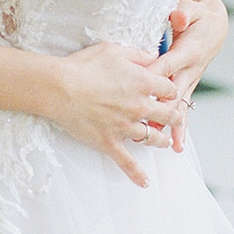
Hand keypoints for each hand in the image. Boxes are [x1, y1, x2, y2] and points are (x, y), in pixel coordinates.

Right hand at [54, 42, 181, 188]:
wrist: (60, 88)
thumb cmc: (83, 66)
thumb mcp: (113, 50)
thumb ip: (138, 54)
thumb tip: (154, 57)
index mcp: (143, 83)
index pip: (170, 90)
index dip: (171, 91)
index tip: (168, 94)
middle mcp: (139, 107)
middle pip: (168, 116)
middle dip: (174, 117)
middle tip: (174, 119)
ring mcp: (126, 127)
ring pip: (153, 138)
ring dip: (161, 140)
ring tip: (164, 142)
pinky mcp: (110, 142)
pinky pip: (127, 163)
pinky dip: (137, 174)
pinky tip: (145, 183)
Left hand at [159, 0, 227, 153]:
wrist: (214, 25)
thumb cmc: (196, 16)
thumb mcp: (190, 9)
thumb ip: (182, 13)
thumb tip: (177, 16)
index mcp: (188, 51)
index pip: (167, 66)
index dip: (152, 76)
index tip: (137, 88)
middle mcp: (191, 70)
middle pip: (175, 92)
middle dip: (162, 109)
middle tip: (150, 125)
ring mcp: (191, 80)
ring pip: (181, 106)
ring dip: (174, 125)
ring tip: (170, 145)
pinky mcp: (189, 86)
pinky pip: (184, 108)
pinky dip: (180, 126)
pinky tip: (176, 145)